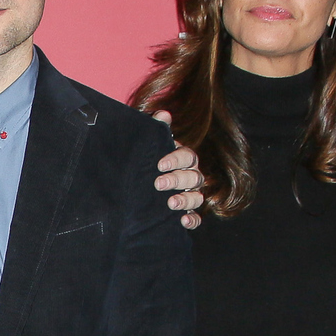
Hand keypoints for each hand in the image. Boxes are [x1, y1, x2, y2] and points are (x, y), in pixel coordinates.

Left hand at [152, 111, 205, 227]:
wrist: (138, 183)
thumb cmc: (148, 161)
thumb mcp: (149, 146)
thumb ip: (157, 130)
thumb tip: (163, 114)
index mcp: (183, 159)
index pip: (187, 156)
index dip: (176, 159)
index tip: (159, 164)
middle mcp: (190, 177)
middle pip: (193, 177)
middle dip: (177, 180)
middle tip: (158, 184)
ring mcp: (190, 196)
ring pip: (197, 197)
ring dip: (186, 200)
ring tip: (171, 203)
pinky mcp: (186, 213)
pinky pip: (196, 218)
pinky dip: (192, 220)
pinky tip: (182, 221)